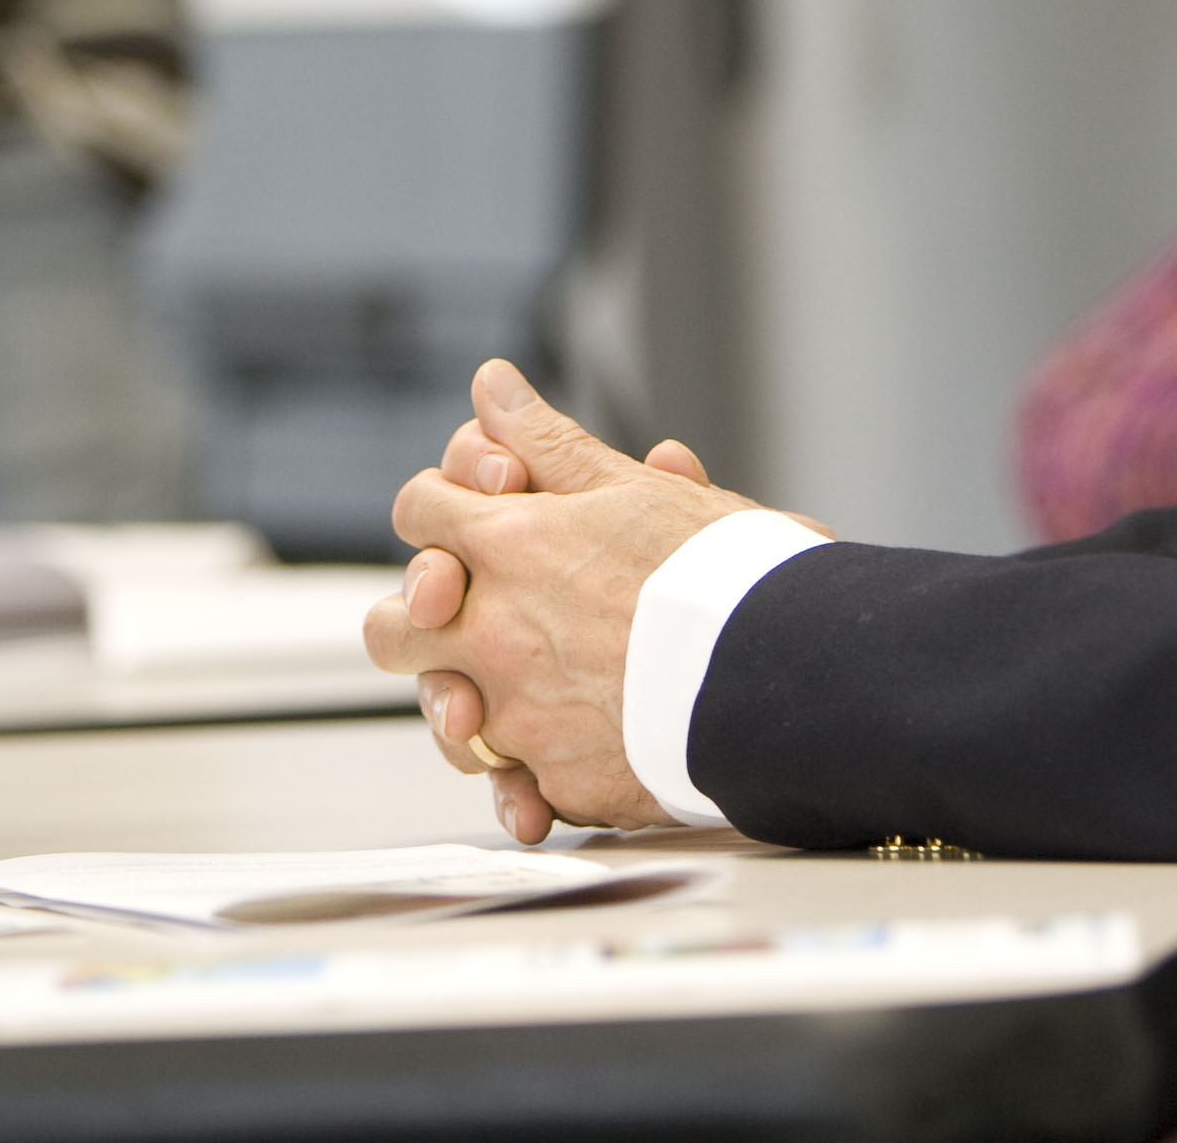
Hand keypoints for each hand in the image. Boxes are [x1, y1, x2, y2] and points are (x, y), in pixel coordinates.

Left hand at [363, 361, 758, 840]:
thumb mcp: (634, 488)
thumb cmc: (720, 573)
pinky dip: (526, 787)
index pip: (419, 511)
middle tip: (461, 613)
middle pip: (394, 629)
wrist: (783, 672)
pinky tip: (552, 779)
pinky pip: (514, 791)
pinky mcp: (562, 781)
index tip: (478, 514)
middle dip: (419, 618)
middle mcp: (495, 634)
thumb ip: (549, 442)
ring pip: (446, 720)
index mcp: (509, 548)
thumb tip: (491, 385)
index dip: (441, 505)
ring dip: (464, 708)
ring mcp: (521, 716)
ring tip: (511, 698)